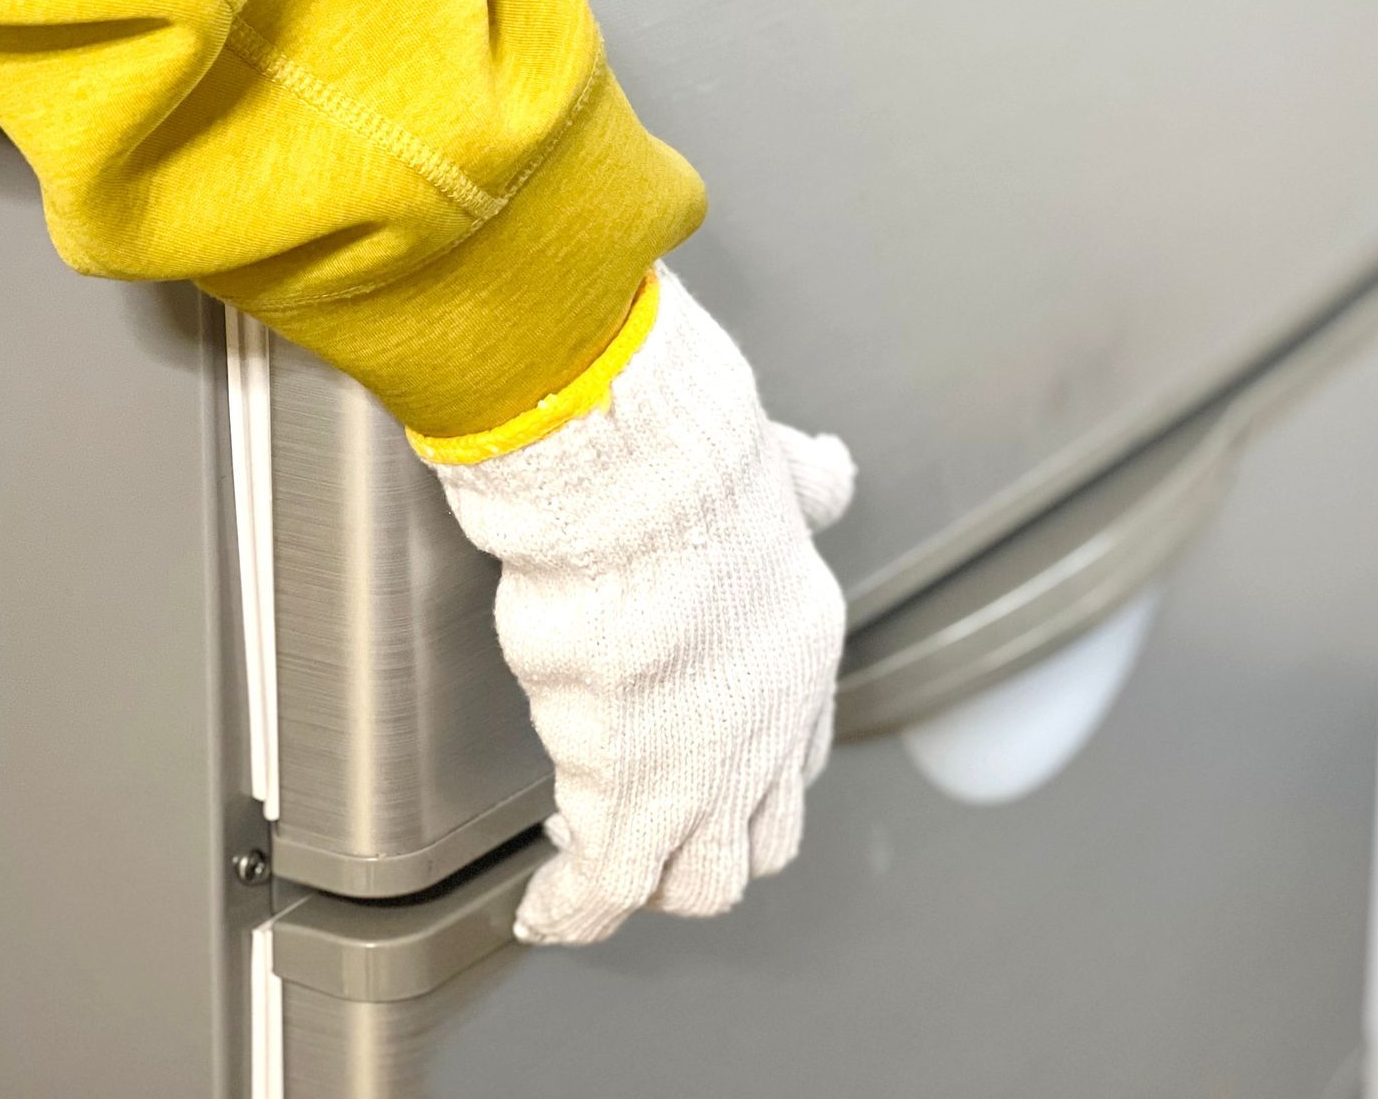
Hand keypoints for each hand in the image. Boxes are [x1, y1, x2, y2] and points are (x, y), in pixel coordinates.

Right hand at [423, 266, 855, 943]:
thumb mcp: (783, 470)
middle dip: (706, 840)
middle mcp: (769, 727)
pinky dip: (575, 906)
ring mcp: (707, 773)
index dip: (752, 767)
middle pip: (760, 837)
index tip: (715, 760)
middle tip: (651, 823)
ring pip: (698, 882)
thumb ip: (809, 481)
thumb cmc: (698, 466)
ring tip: (591, 858)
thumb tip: (831, 469)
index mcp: (804, 653)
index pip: (796, 753)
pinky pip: (609, 887)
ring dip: (648, 877)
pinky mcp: (632, 796)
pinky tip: (545, 909)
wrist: (649, 494)